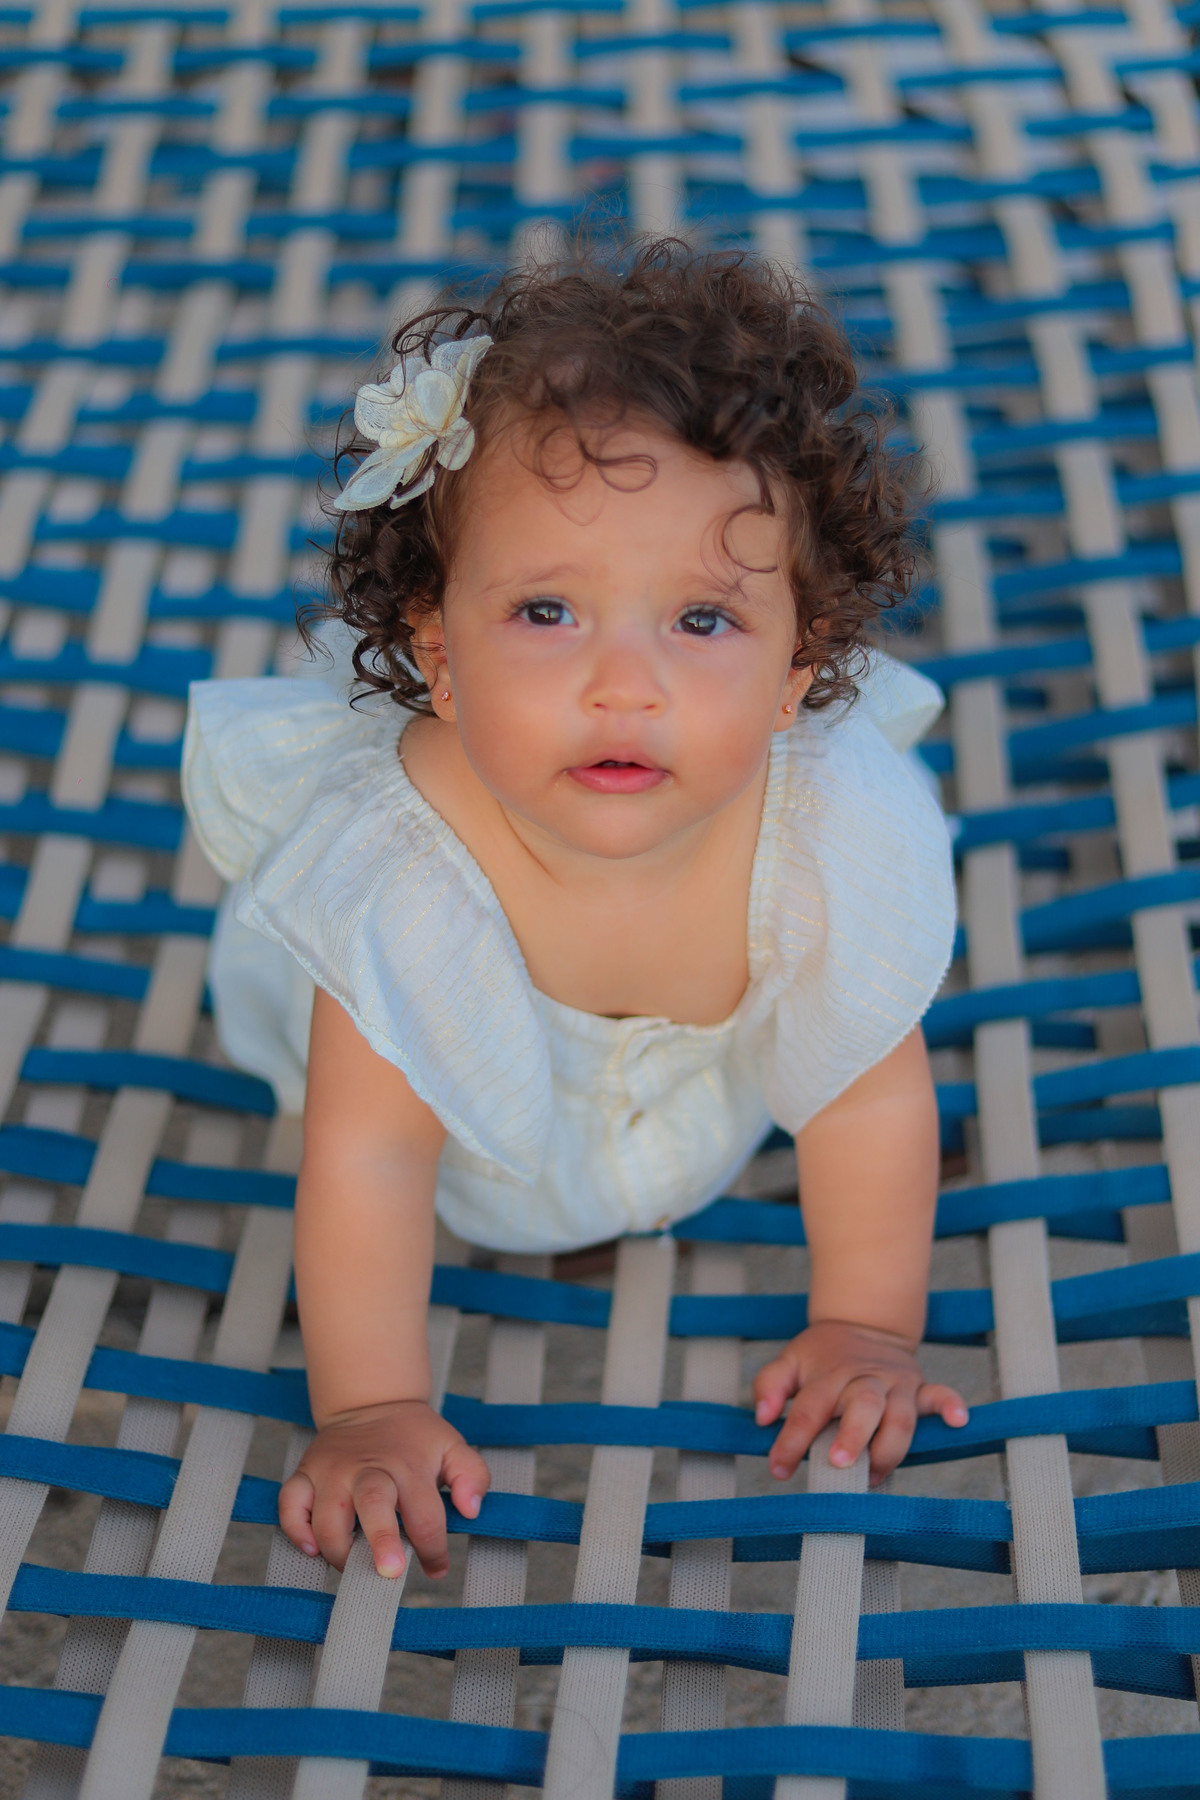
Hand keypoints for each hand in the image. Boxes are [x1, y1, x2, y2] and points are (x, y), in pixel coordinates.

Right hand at [278, 1399, 490, 1577]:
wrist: (372, 1402)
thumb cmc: (414, 1438)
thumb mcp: (453, 1446)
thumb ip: (472, 1476)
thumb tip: (471, 1509)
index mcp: (408, 1466)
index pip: (424, 1514)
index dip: (433, 1548)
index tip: (437, 1568)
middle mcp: (368, 1468)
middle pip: (372, 1504)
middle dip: (380, 1541)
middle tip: (390, 1572)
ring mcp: (333, 1471)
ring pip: (326, 1515)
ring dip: (338, 1549)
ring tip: (353, 1566)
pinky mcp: (306, 1473)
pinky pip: (290, 1503)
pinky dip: (295, 1529)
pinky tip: (312, 1548)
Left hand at [752, 1320, 967, 1483]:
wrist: (863, 1322)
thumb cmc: (822, 1355)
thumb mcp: (790, 1360)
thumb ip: (770, 1385)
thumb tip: (763, 1417)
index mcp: (829, 1376)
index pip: (809, 1408)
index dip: (792, 1440)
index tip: (779, 1468)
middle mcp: (863, 1380)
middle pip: (862, 1407)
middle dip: (852, 1436)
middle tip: (838, 1463)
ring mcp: (894, 1384)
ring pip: (900, 1414)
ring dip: (891, 1444)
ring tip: (878, 1473)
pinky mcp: (919, 1388)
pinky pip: (939, 1393)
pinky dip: (950, 1405)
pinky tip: (958, 1419)